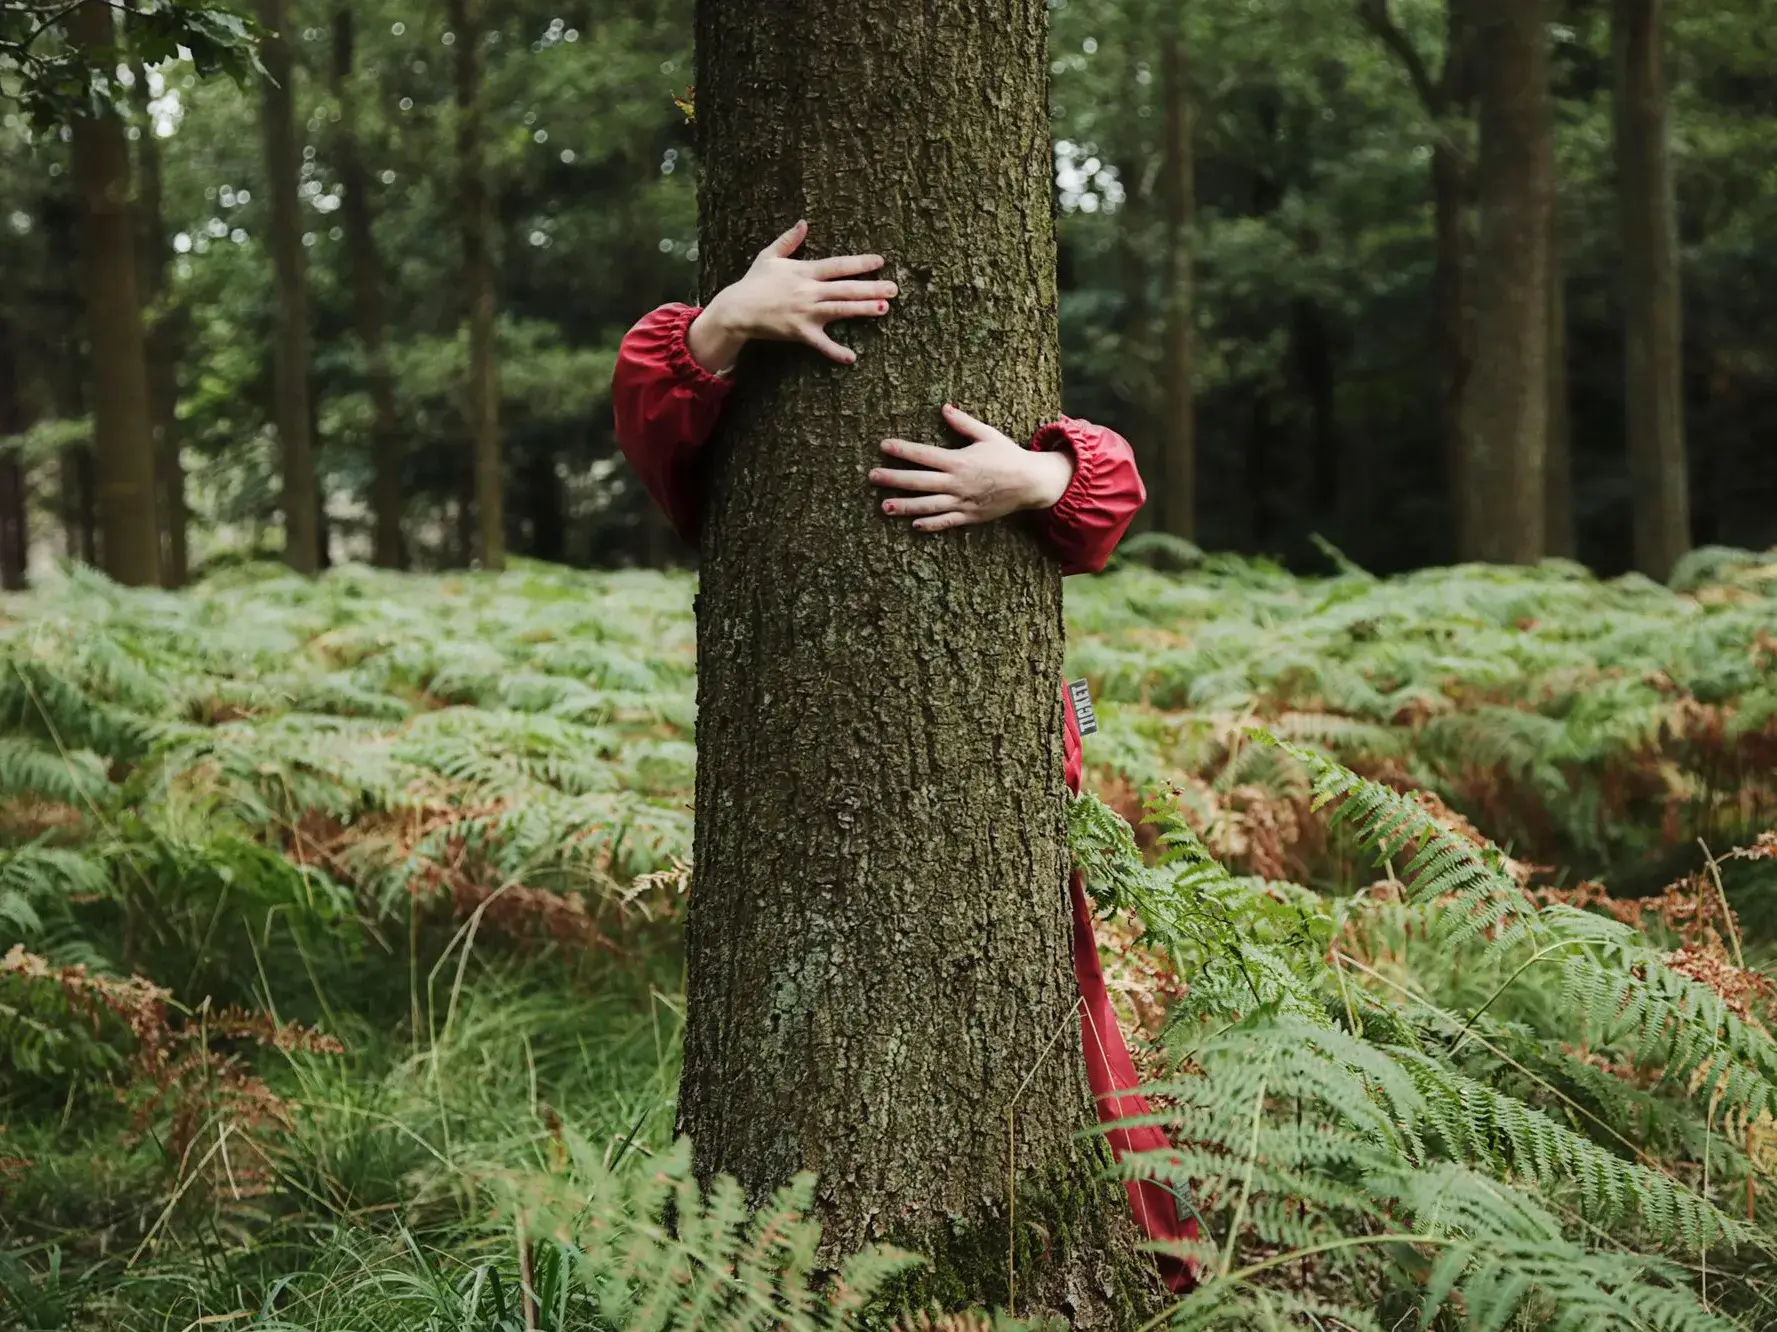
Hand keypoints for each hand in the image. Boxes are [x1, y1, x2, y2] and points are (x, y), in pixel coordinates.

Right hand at [687, 220, 897, 372]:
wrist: (737, 309)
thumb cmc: (754, 282)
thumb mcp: (769, 256)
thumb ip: (789, 240)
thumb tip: (804, 223)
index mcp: (804, 271)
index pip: (838, 265)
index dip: (860, 263)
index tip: (880, 261)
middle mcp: (809, 291)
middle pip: (846, 288)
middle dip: (871, 288)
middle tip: (894, 288)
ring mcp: (806, 313)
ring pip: (840, 310)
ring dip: (863, 310)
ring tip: (884, 309)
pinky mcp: (800, 332)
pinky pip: (821, 344)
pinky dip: (836, 351)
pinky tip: (852, 357)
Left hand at [871, 404, 1075, 532]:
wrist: (1031, 482)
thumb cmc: (1008, 456)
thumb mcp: (987, 434)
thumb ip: (963, 423)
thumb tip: (943, 408)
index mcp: (959, 460)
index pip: (924, 454)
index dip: (902, 450)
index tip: (883, 445)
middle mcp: (957, 483)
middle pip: (919, 481)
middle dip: (894, 478)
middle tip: (872, 477)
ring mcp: (962, 502)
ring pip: (928, 505)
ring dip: (905, 506)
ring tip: (884, 507)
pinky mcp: (969, 516)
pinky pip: (946, 522)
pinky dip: (930, 524)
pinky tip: (914, 525)